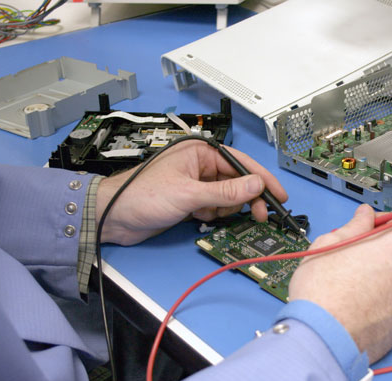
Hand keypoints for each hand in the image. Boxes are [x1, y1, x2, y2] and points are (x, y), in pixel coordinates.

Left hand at [95, 140, 287, 245]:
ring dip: (224, 209)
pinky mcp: (190, 200)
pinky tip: (198, 216)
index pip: (240, 163)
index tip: (278, 194)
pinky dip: (212, 214)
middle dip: (245, 199)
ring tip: (208, 212)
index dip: (261, 179)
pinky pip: (214, 207)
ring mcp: (195, 184)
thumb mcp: (189, 194)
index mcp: (199, 152)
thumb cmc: (141, 195)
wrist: (114, 217)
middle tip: (261, 215)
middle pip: (236, 181)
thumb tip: (255, 185)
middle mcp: (199, 165)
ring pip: (227, 197)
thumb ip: (225, 192)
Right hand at [288, 205, 391, 363]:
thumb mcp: (328, 244)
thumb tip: (363, 217)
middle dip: (382, 253)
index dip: (381, 224)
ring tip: (355, 287)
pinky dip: (386, 301)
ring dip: (385, 277)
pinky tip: (362, 304)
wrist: (323, 338)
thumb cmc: (323, 293)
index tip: (368, 230)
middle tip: (354, 261)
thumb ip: (353, 226)